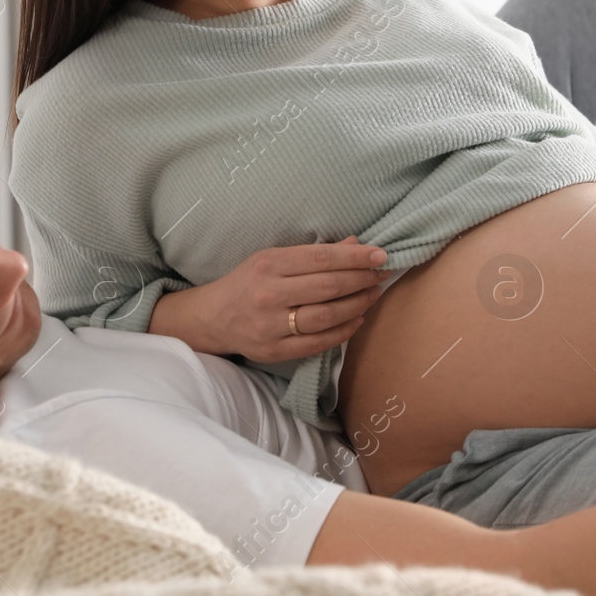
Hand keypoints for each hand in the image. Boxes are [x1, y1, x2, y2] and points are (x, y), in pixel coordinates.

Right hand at [187, 236, 386, 362]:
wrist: (214, 317)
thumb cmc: (249, 281)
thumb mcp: (273, 258)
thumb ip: (314, 253)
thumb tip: (356, 245)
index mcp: (269, 264)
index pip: (321, 259)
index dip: (355, 257)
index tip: (380, 254)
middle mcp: (269, 294)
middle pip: (328, 287)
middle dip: (362, 279)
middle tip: (382, 273)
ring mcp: (271, 326)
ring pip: (326, 316)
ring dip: (357, 304)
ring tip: (373, 294)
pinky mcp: (275, 351)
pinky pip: (318, 343)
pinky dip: (343, 331)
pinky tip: (358, 319)